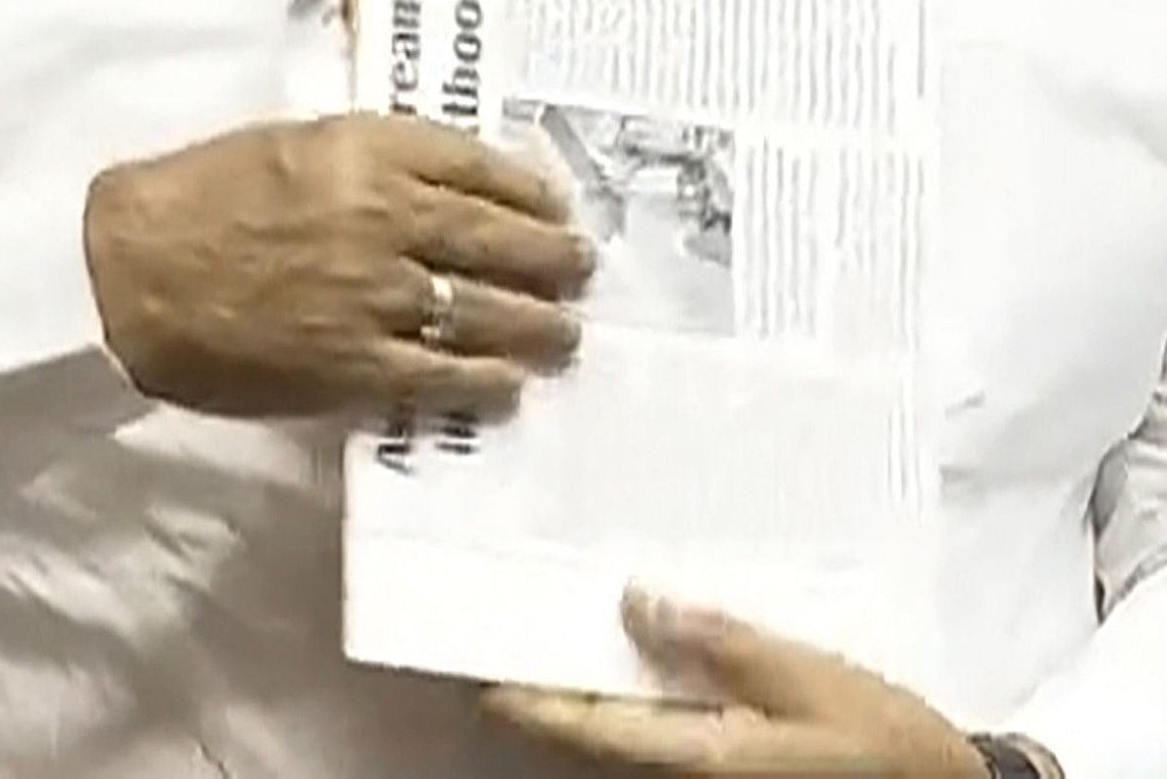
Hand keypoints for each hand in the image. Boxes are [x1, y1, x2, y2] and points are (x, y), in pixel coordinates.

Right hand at [81, 111, 592, 418]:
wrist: (119, 274)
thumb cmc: (187, 197)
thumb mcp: (279, 142)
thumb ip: (360, 155)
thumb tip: (432, 180)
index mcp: (362, 150)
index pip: (478, 164)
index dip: (529, 188)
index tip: (553, 204)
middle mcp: (386, 218)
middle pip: (504, 239)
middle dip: (555, 258)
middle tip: (579, 268)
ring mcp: (377, 297)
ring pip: (491, 312)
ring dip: (540, 325)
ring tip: (563, 333)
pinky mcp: (356, 364)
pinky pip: (446, 375)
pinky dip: (488, 380)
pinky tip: (509, 383)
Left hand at [480, 590, 986, 776]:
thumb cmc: (888, 744)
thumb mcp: (809, 678)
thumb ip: (718, 642)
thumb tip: (633, 602)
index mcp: (697, 758)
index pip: (583, 726)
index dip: (524, 692)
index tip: (475, 653)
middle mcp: (686, 774)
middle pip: (597, 725)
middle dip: (556, 674)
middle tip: (512, 611)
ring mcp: (708, 772)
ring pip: (630, 724)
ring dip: (599, 678)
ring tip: (565, 611)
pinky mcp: (733, 761)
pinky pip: (667, 725)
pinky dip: (645, 687)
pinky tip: (641, 643)